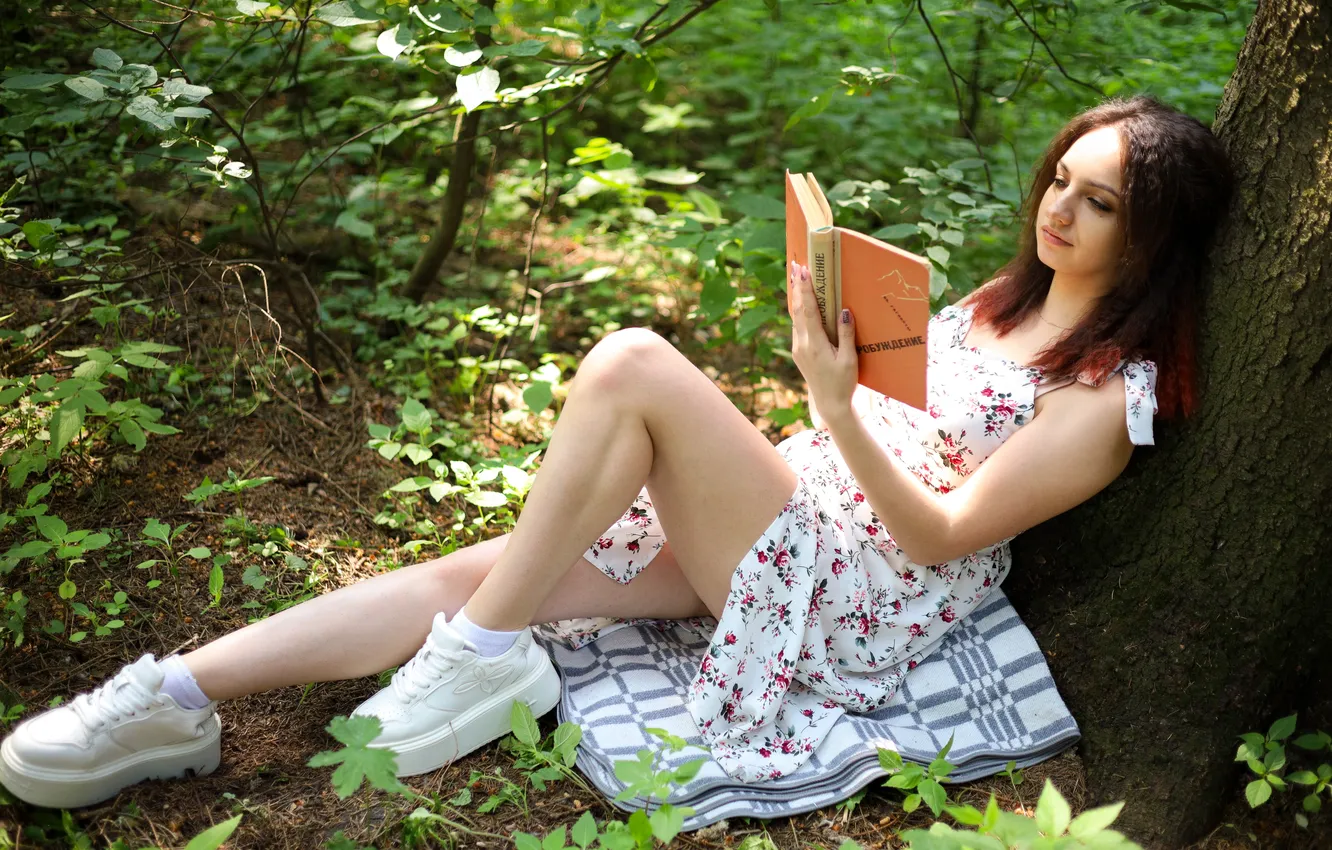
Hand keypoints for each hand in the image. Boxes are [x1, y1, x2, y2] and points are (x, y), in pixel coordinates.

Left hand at [787, 259, 857, 425]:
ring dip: (797, 297)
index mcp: (814, 344)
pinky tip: (802, 303)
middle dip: (797, 287)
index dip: (805, 289)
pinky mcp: (799, 352)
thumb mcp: (849, 359)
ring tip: (797, 278)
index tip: (803, 271)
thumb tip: (843, 310)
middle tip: (796, 266)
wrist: (830, 404)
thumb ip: (846, 334)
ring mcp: (798, 348)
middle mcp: (801, 344)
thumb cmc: (843, 383)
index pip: (808, 310)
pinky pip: (797, 326)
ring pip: (795, 317)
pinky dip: (799, 311)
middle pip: (798, 310)